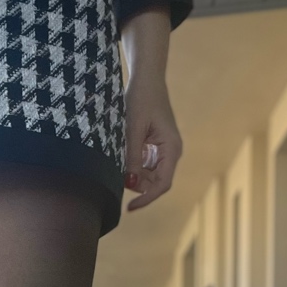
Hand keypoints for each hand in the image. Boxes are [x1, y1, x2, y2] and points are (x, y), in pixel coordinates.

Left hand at [123, 77, 182, 211]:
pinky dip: (132, 164)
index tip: (129, 207)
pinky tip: (121, 154)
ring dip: (133, 173)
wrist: (146, 79)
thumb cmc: (141, 99)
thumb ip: (132, 157)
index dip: (146, 199)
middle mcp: (171, 152)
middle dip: (136, 184)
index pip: (162, 184)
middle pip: (154, 182)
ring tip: (118, 158)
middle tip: (115, 174)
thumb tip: (130, 184)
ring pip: (148, 175)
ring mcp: (163, 150)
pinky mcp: (155, 146)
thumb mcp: (133, 129)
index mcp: (171, 149)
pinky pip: (144, 164)